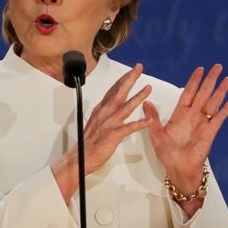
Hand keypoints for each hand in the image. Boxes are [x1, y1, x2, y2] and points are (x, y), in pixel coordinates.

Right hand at [52, 64, 154, 201]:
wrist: (78, 160)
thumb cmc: (88, 143)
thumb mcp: (97, 123)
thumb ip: (105, 113)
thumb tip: (110, 105)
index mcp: (102, 110)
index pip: (114, 90)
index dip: (124, 79)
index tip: (132, 70)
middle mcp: (105, 113)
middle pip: (119, 92)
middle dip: (130, 79)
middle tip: (139, 68)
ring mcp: (109, 123)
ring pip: (126, 106)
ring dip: (138, 96)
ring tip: (148, 88)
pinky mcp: (113, 135)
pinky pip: (128, 128)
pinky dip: (139, 124)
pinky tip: (149, 120)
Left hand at [143, 64, 227, 211]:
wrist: (178, 170)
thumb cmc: (167, 154)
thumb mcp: (156, 135)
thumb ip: (152, 118)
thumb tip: (146, 101)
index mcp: (180, 114)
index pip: (189, 93)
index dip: (194, 81)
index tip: (200, 69)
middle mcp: (193, 116)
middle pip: (204, 93)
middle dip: (210, 80)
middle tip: (217, 66)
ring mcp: (203, 123)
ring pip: (214, 103)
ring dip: (221, 91)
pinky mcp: (210, 132)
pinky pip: (219, 118)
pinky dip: (226, 109)